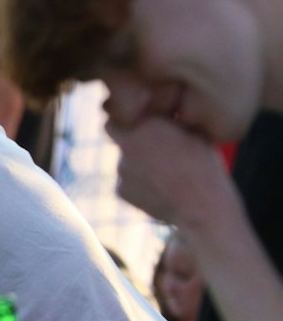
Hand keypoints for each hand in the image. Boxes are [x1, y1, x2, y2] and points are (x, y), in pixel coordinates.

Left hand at [107, 116, 242, 228]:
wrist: (201, 205)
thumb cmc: (204, 166)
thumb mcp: (194, 133)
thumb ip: (169, 122)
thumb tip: (162, 115)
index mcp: (146, 125)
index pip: (116, 116)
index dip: (126, 119)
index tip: (137, 124)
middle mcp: (126, 145)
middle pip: (116, 135)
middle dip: (128, 137)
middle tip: (149, 146)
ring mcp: (120, 169)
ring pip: (124, 160)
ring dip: (138, 163)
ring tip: (166, 174)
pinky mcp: (120, 190)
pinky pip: (126, 182)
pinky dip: (138, 183)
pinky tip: (160, 189)